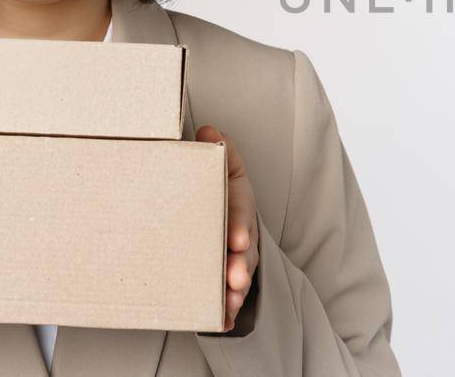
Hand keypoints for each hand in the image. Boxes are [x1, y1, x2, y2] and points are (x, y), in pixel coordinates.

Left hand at [196, 124, 259, 331]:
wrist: (217, 217)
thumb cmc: (219, 191)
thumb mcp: (224, 169)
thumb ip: (220, 152)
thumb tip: (208, 132)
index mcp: (237, 208)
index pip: (241, 216)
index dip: (240, 226)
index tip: (238, 238)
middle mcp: (241, 239)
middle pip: (245, 254)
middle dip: (242, 267)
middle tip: (235, 278)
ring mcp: (235, 262)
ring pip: (239, 280)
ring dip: (235, 293)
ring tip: (228, 304)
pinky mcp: (224, 282)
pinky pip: (228, 300)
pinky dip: (226, 313)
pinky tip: (221, 322)